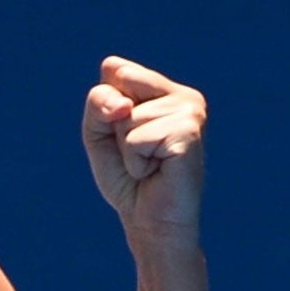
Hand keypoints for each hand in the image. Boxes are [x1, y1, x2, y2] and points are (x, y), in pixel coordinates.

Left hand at [81, 56, 208, 245]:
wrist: (151, 222)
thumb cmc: (127, 178)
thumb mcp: (99, 133)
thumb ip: (99, 104)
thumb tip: (123, 105)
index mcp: (164, 89)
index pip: (114, 68)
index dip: (104, 108)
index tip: (122, 136)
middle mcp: (183, 95)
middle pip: (118, 86)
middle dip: (113, 125)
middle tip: (136, 152)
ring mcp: (191, 111)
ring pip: (126, 117)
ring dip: (127, 150)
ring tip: (149, 165)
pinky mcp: (189, 133)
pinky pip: (136, 139)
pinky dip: (136, 162)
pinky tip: (157, 171)